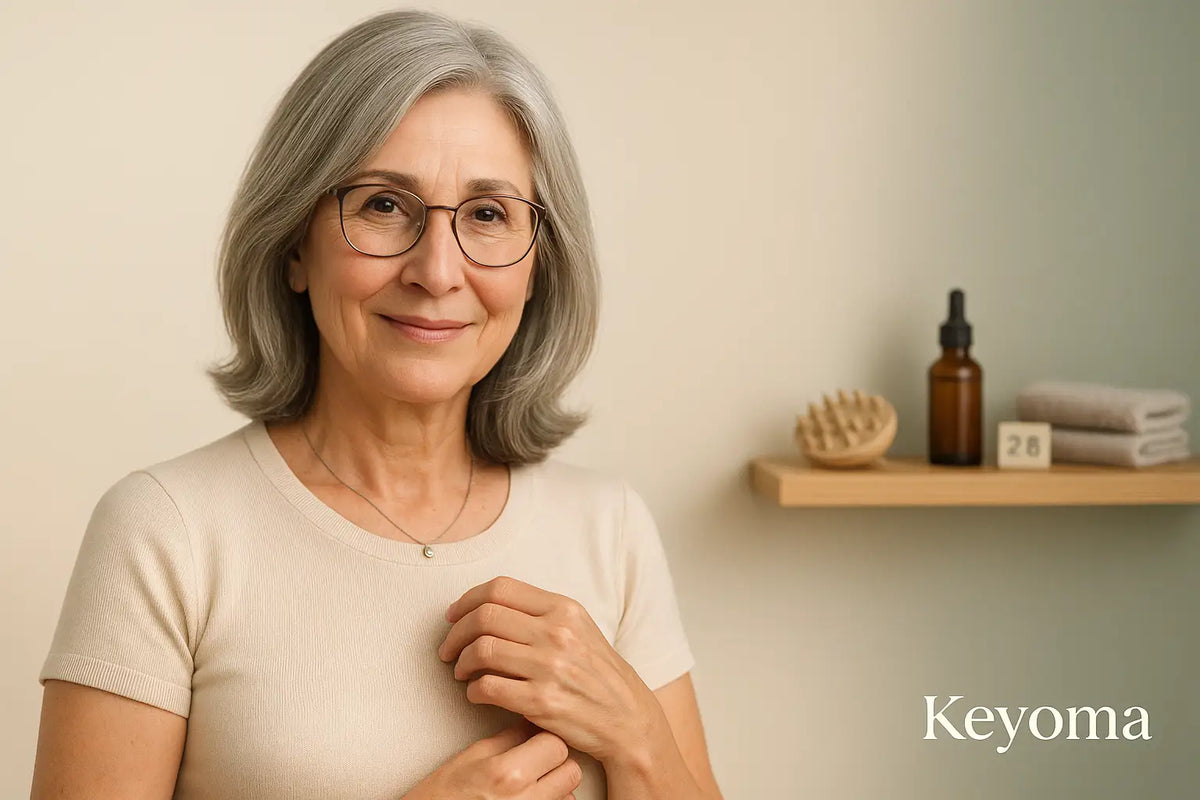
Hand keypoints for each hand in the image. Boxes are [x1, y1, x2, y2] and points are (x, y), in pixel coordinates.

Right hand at [403, 719, 580, 799]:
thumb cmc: (442, 795)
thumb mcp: (472, 757)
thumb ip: (509, 739)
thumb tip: (534, 722)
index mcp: (507, 773)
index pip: (555, 744)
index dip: (547, 738)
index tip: (538, 738)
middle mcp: (524, 799)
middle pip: (570, 770)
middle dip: (557, 761)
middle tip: (537, 759)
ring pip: (570, 794)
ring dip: (558, 785)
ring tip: (532, 782)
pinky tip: (531, 796)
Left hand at [438, 576, 654, 763]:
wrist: (627, 717)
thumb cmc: (596, 673)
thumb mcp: (578, 628)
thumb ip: (539, 612)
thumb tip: (487, 604)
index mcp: (564, 608)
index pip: (500, 589)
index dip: (467, 600)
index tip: (453, 615)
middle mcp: (557, 633)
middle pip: (484, 616)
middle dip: (455, 633)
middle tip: (448, 648)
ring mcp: (549, 667)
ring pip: (481, 650)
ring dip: (460, 662)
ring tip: (460, 672)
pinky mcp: (541, 701)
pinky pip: (487, 687)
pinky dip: (472, 690)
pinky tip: (476, 693)